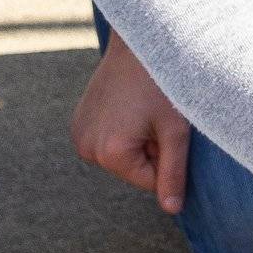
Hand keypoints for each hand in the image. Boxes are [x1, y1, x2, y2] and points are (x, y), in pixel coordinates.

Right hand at [72, 36, 193, 213]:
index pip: (150, 182)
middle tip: (154, 115)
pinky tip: (127, 104)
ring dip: (136, 140)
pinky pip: (107, 141)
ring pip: (120, 156)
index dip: (167, 159)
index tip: (166, 128)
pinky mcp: (77, 123)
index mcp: (110, 153)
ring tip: (141, 108)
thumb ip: (173, 173)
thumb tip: (172, 210)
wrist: (138, 42)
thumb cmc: (162, 83)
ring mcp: (78, 135)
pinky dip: (121, 130)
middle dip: (150, 150)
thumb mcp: (175, 130)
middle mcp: (87, 148)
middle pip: (132, 170)